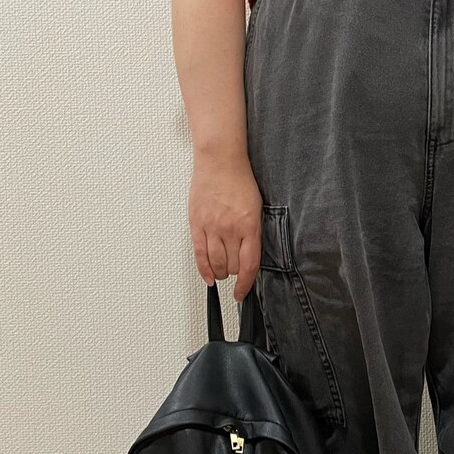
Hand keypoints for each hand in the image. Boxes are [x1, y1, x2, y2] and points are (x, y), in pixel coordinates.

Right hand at [188, 149, 262, 300]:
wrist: (220, 160)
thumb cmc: (240, 180)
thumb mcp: (257, 208)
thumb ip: (253, 233)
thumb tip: (250, 255)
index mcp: (249, 226)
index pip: (248, 266)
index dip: (245, 285)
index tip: (242, 293)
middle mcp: (230, 229)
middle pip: (232, 266)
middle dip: (235, 273)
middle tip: (236, 271)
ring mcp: (211, 227)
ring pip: (216, 263)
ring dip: (220, 272)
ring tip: (223, 271)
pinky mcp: (197, 223)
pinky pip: (199, 254)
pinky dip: (203, 269)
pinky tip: (208, 276)